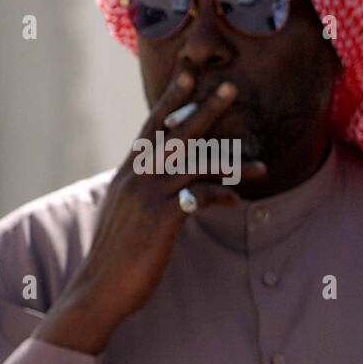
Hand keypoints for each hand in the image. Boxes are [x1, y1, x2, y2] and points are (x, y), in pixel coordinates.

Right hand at [34, 72, 265, 355]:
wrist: (100, 286)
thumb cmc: (119, 252)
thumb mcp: (129, 211)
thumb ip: (147, 189)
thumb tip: (171, 180)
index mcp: (128, 172)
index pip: (152, 127)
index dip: (171, 101)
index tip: (189, 77)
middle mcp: (136, 176)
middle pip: (175, 134)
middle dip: (205, 109)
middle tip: (231, 88)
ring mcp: (147, 195)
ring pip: (194, 165)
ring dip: (231, 162)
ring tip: (262, 165)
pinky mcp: (159, 218)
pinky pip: (197, 198)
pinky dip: (219, 196)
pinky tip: (236, 200)